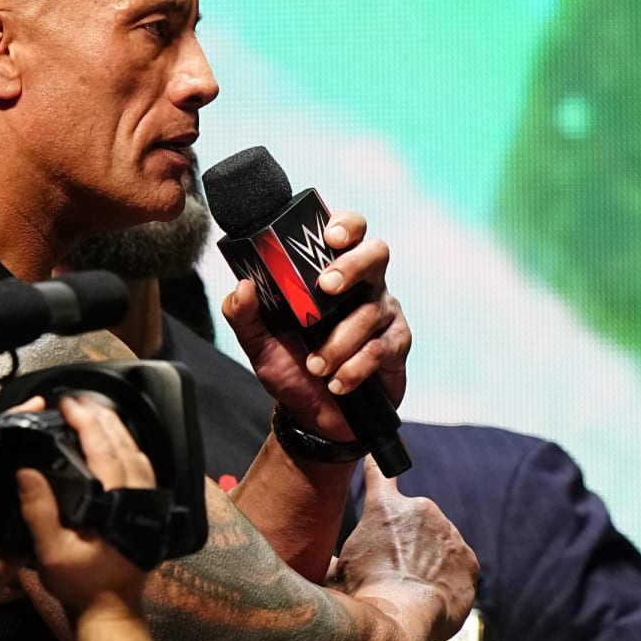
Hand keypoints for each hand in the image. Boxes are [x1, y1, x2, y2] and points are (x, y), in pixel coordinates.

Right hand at [15, 395, 158, 621]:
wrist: (111, 610)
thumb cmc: (81, 584)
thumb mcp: (51, 551)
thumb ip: (39, 510)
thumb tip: (27, 472)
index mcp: (117, 503)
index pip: (103, 450)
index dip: (85, 422)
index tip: (68, 404)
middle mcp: (138, 497)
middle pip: (125, 445)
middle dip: (101, 418)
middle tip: (78, 401)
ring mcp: (147, 502)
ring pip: (137, 454)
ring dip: (116, 430)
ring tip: (94, 412)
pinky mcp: (148, 510)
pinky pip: (142, 468)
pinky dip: (127, 448)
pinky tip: (114, 442)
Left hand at [222, 211, 410, 440]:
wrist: (314, 416)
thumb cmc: (291, 367)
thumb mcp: (259, 343)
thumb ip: (244, 314)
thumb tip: (243, 286)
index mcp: (330, 271)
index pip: (347, 230)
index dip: (345, 224)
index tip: (329, 237)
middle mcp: (363, 284)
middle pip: (376, 252)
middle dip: (352, 265)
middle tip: (326, 287)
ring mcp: (383, 312)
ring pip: (369, 311)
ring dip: (338, 342)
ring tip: (316, 367)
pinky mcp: (397, 343)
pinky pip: (380, 347)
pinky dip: (354, 367)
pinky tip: (338, 383)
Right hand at [335, 458, 477, 640]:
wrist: (401, 620)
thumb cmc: (364, 595)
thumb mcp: (335, 572)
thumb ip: (334, 557)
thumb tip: (323, 563)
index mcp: (384, 508)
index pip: (381, 474)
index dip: (377, 467)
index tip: (377, 460)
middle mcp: (420, 510)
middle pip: (413, 522)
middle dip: (405, 542)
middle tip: (392, 572)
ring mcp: (449, 533)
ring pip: (437, 544)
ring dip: (427, 560)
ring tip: (411, 591)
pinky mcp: (469, 560)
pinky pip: (457, 566)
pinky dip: (448, 579)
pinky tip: (431, 597)